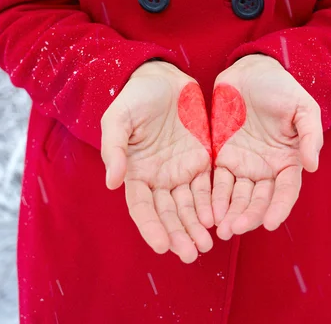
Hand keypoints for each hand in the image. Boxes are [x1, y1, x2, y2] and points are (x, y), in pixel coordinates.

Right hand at [101, 60, 213, 263]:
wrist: (163, 77)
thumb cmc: (136, 97)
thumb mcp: (119, 119)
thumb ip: (115, 148)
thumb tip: (112, 182)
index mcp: (136, 172)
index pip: (143, 207)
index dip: (151, 227)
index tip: (162, 246)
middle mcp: (159, 178)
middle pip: (169, 213)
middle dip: (179, 234)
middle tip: (192, 253)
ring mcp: (181, 170)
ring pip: (190, 206)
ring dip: (196, 226)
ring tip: (207, 245)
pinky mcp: (202, 160)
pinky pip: (208, 187)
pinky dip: (212, 204)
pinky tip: (218, 219)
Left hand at [211, 54, 322, 239]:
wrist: (251, 70)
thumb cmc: (281, 87)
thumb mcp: (303, 107)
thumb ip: (310, 135)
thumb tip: (312, 166)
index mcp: (288, 160)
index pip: (285, 191)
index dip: (279, 208)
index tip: (270, 223)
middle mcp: (265, 169)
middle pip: (258, 200)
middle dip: (248, 216)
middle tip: (235, 229)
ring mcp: (242, 165)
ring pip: (236, 197)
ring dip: (229, 213)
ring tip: (220, 229)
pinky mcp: (220, 157)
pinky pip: (216, 182)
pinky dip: (213, 198)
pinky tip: (207, 212)